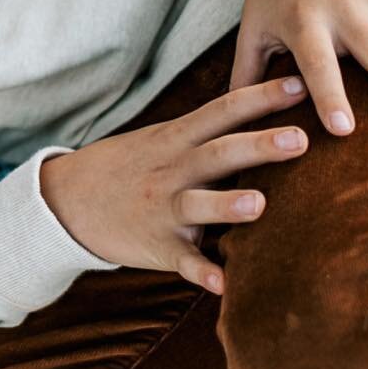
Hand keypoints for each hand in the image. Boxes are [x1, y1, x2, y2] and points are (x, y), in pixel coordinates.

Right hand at [40, 75, 308, 292]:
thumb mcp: (161, 140)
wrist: (68, 198)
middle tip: (300, 138)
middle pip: (219, 152)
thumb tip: (263, 118)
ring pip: (199, 203)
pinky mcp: (157, 244)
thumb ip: (205, 133)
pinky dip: (202, 272)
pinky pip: (182, 261)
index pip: (223, 110)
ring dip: (227, 204)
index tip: (298, 84)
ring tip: (259, 204)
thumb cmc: (128, 166)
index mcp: (177, 138)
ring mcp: (163, 207)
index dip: (260, 97)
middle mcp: (173, 169)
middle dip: (259, 145)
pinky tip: (223, 284)